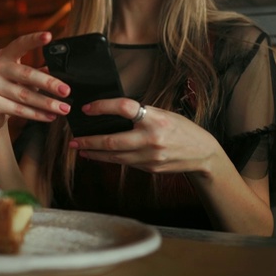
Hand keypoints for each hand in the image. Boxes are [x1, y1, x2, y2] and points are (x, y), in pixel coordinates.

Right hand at [0, 31, 71, 133]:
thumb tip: (61, 72)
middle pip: (26, 74)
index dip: (33, 39)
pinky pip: (18, 110)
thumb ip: (39, 73)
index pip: (19, 44)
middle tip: (66, 91)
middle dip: (49, 83)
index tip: (49, 36)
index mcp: (4, 56)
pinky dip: (36, 114)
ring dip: (46, 103)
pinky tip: (49, 117)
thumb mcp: (23, 80)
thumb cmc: (9, 90)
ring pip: (24, 95)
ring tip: (63, 109)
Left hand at [70, 98, 220, 173]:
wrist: (203, 153)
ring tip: (80, 149)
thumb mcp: (163, 114)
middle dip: (88, 141)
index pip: (124, 107)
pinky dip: (108, 159)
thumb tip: (110, 114)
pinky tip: (98, 155)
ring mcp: (150, 156)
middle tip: (73, 140)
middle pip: (111, 140)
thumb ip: (140, 115)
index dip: (102, 107)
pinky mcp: (149, 168)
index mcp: (156, 118)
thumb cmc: (181, 129)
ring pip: (114, 156)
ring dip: (93, 153)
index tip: (87, 109)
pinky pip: (123, 162)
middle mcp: (152, 138)